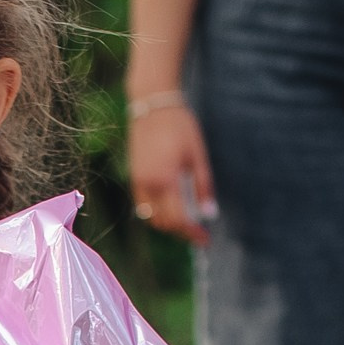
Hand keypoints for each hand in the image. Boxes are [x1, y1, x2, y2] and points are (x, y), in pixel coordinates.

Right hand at [126, 95, 215, 243]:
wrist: (152, 105)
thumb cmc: (180, 127)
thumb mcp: (198, 155)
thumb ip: (203, 186)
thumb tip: (209, 214)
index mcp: (167, 180)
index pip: (179, 219)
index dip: (192, 233)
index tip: (205, 239)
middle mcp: (149, 185)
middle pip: (164, 222)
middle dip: (182, 232)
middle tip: (198, 233)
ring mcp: (138, 182)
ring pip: (151, 217)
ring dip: (168, 225)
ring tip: (186, 223)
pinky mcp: (134, 177)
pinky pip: (143, 206)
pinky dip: (156, 214)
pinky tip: (170, 209)